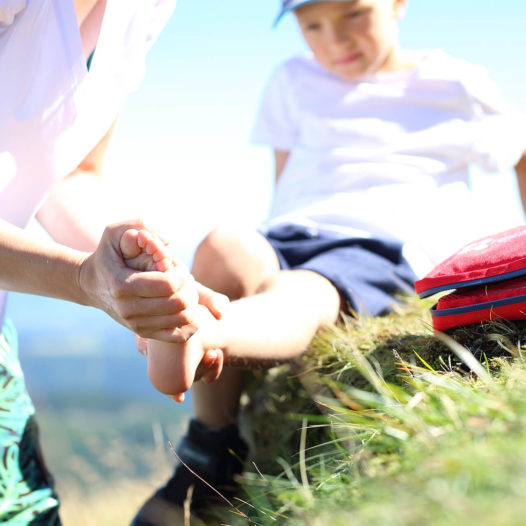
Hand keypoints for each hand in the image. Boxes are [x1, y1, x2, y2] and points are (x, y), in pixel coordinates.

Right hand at [78, 219, 198, 341]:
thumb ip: (139, 225)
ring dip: (192, 302)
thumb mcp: (114, 231)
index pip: (168, 285)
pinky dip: (190, 323)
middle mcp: (129, 309)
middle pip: (179, 303)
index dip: (181, 273)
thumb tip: (168, 242)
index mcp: (123, 285)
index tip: (176, 265)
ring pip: (183, 319)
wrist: (91, 285)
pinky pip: (179, 336)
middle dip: (189, 287)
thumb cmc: (108, 253)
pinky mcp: (144, 334)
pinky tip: (185, 307)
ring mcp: (136, 324)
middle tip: (184, 278)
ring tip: (184, 290)